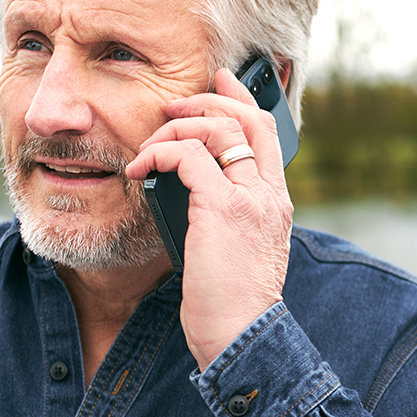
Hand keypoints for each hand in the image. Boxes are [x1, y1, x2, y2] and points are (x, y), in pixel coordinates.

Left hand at [128, 69, 293, 367]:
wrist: (243, 335)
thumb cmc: (234, 305)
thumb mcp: (239, 252)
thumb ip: (228, 218)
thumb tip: (192, 196)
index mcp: (276, 203)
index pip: (266, 133)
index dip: (241, 100)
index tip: (220, 81)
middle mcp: (269, 194)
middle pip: (247, 118)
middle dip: (209, 99)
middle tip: (174, 103)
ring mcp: (250, 198)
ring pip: (218, 129)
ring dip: (177, 125)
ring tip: (150, 143)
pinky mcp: (223, 207)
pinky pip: (189, 155)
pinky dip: (160, 152)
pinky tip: (141, 168)